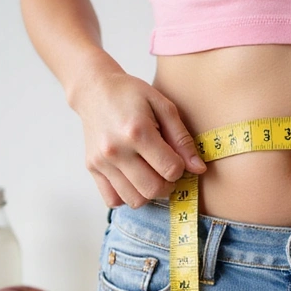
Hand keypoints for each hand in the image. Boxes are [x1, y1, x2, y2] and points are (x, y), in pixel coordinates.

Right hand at [74, 72, 205, 207]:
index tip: (177, 158)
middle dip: (169, 185)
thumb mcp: (163, 106)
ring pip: (134, 200)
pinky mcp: (92, 168)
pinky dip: (128, 196)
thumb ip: (182, 139)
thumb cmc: (132, 95)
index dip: (181, 168)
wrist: (95, 90)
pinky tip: (134, 180)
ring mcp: (101, 161)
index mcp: (137, 131)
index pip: (170, 169)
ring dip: (150, 193)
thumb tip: (198, 168)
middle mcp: (116, 150)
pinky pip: (113, 200)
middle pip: (153, 189)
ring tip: (152, 175)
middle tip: (168, 171)